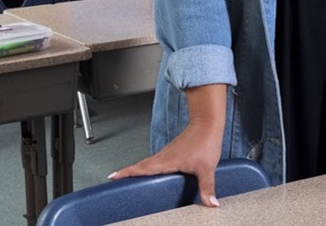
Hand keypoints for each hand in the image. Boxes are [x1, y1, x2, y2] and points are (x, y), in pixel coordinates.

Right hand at [109, 83, 226, 205]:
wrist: (207, 123)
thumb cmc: (205, 141)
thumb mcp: (207, 168)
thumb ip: (207, 187)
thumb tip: (211, 202)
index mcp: (167, 161)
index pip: (143, 168)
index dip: (128, 173)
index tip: (114, 176)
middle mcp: (164, 156)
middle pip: (140, 165)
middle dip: (126, 172)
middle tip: (114, 178)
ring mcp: (167, 153)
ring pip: (147, 162)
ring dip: (136, 169)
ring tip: (126, 176)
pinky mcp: (171, 151)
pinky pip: (154, 160)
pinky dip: (146, 166)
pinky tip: (149, 171)